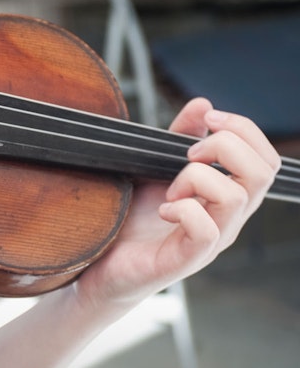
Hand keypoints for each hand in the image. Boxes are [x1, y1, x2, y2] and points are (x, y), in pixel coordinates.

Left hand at [73, 98, 279, 312]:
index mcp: (226, 197)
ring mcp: (209, 242)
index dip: (244, 130)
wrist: (101, 263)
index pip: (266, 160)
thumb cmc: (132, 219)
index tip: (207, 120)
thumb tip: (203, 104)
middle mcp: (227, 220)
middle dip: (225, 146)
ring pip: (235, 198)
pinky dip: (183, 210)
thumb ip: (180, 138)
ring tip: (170, 190)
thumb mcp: (156, 168)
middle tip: (188, 154)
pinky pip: (205, 231)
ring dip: (196, 179)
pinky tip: (163, 209)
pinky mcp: (184, 260)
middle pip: (262, 173)